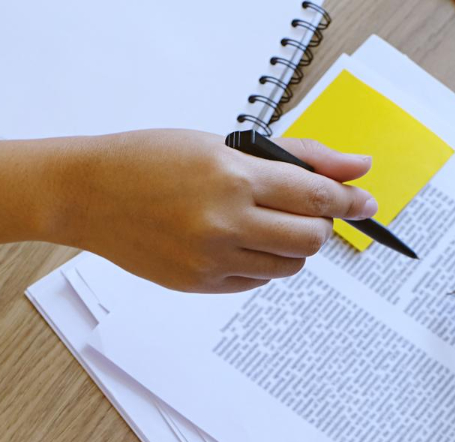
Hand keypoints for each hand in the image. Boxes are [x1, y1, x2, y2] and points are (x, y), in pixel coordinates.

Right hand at [55, 130, 376, 292]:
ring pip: (288, 266)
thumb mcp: (223, 145)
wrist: (89, 194)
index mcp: (234, 177)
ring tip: (265, 224)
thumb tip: (354, 168)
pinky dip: (261, 264)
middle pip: (310, 239)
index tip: (365, 202)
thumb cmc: (151, 160)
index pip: (317, 198)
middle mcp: (225, 222)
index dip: (349, 201)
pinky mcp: (199, 284)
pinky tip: (238, 242)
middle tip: (307, 213)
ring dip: (291, 247)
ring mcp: (211, 259)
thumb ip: (295, 158)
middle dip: (320, 227)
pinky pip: (256, 281)